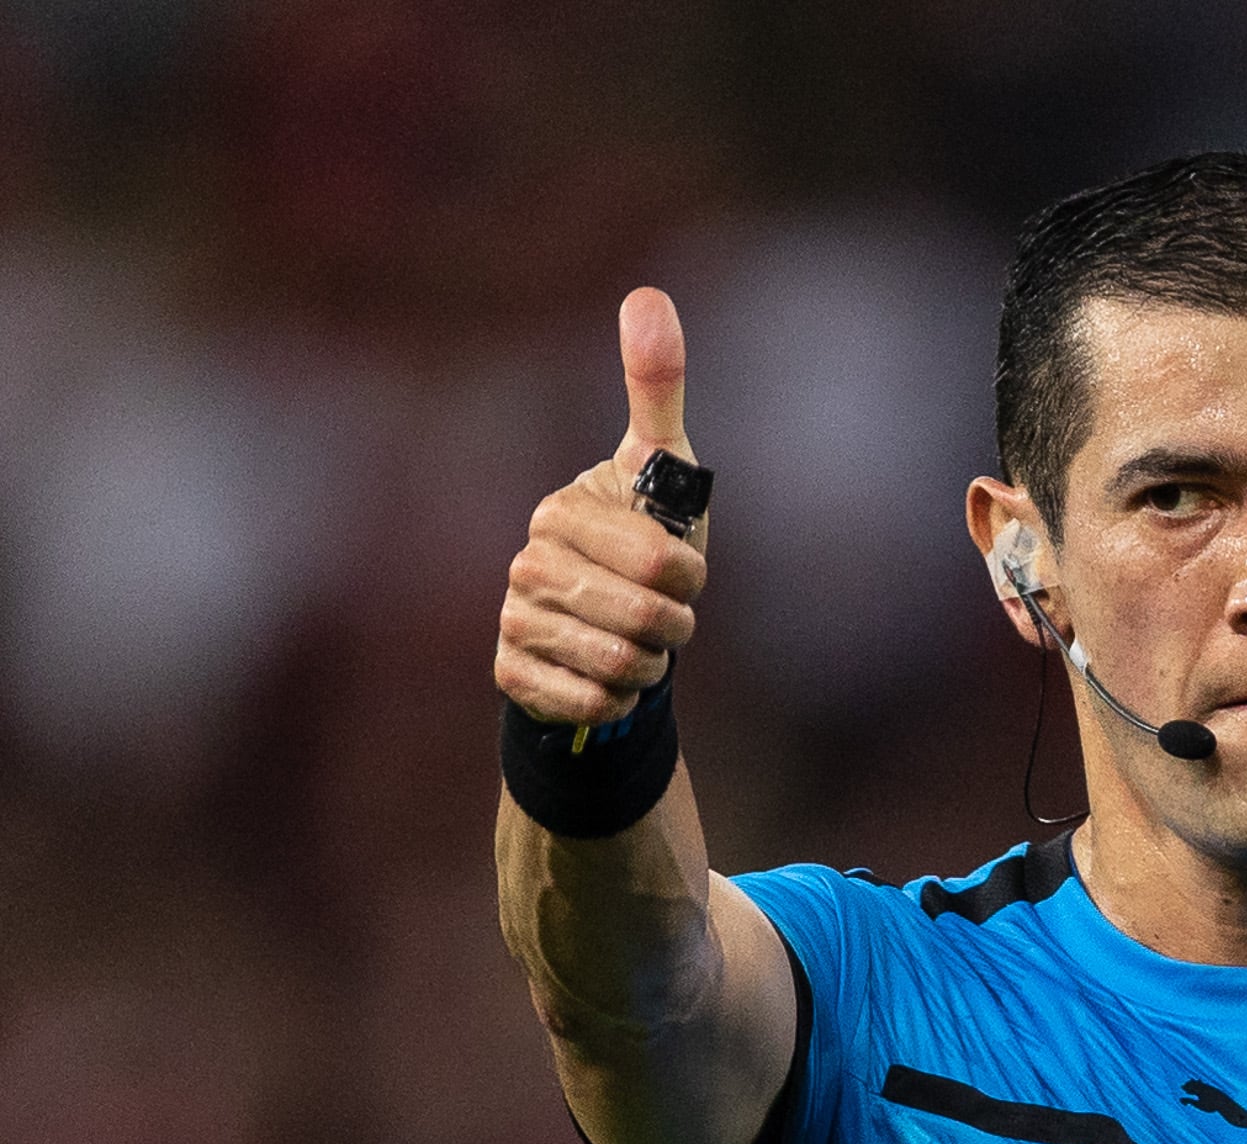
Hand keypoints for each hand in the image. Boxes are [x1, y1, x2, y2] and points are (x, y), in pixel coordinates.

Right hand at [492, 288, 708, 725]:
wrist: (614, 630)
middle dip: (675, 626)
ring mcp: (514, 619)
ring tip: (640, 646)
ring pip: (619, 666)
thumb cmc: (647, 542)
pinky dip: (616, 703)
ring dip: (650, 666)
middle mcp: (526, 564)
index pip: (663, 561)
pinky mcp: (513, 675)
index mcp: (562, 513)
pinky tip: (611, 683)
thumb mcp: (665, 470)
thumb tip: (646, 295)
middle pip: (643, 617)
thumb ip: (656, 387)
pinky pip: (587, 705)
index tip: (683, 572)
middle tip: (668, 618)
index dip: (691, 576)